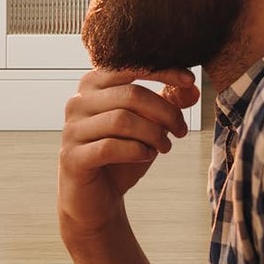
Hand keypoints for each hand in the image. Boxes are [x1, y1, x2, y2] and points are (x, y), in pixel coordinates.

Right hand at [58, 68, 199, 241]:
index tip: (189, 80)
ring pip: (122, 120)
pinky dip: (136, 151)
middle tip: (180, 130)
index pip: (128, 66)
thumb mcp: (148, 126)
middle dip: (164, 112)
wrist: (95, 197)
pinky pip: (110, 147)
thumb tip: (191, 89)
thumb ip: (166, 103)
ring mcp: (72, 129)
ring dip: (153, 134)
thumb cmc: (120, 155)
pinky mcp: (72, 157)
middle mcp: (77, 102)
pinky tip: (145, 156)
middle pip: (130, 94)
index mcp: (92, 85)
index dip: (161, 71)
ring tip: (164, 147)